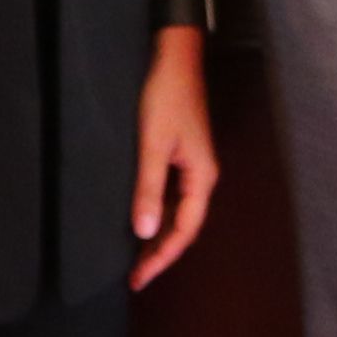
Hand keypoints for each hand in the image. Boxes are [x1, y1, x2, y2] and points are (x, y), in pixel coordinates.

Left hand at [132, 33, 223, 287]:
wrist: (175, 58)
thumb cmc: (166, 97)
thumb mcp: (152, 144)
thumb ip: (148, 188)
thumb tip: (144, 231)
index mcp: (201, 177)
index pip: (184, 230)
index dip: (162, 257)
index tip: (140, 278)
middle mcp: (201, 176)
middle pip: (183, 226)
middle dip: (160, 253)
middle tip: (135, 277)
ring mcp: (191, 167)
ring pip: (177, 213)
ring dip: (158, 236)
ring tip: (135, 259)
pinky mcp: (180, 157)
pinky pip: (171, 197)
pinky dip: (157, 215)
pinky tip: (141, 223)